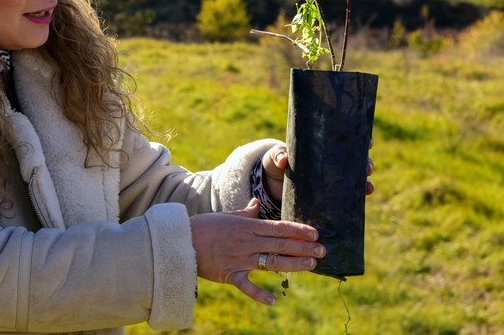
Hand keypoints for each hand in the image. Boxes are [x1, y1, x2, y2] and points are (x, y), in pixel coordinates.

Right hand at [189, 200, 325, 304]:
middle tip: (322, 250)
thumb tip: (256, 203)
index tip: (315, 233)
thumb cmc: (205, 227)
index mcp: (247, 227)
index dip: (298, 230)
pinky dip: (259, 294)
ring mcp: (239, 259)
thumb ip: (245, 213)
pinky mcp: (230, 274)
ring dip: (293, 264)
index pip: (278, 227)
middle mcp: (247, 242)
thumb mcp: (226, 216)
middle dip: (303, 247)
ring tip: (311, 265)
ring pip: (271, 262)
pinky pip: (247, 285)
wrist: (182, 240)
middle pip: (280, 244)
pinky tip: (274, 300)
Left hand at [262, 140, 375, 201]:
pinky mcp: (328, 195)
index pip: (345, 140)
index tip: (368, 141)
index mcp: (322, 147)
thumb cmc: (276, 163)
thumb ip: (279, 156)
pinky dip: (356, 198)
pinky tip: (362, 200)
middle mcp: (332, 162)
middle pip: (356, 160)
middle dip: (366, 163)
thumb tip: (284, 160)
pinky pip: (346, 196)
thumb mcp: (276, 157)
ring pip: (355, 179)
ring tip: (368, 187)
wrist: (271, 183)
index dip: (360, 139)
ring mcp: (332, 179)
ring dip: (364, 182)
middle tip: (367, 168)